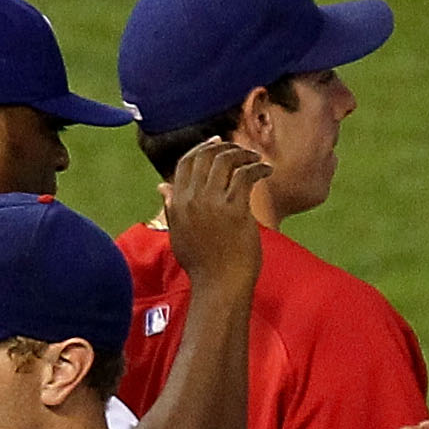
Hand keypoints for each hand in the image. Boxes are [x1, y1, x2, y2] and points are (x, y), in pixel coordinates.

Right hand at [159, 136, 271, 287]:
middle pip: (206, 157)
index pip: (185, 163)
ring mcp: (213, 204)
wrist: (219, 285)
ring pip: (226, 161)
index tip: (217, 143)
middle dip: (225, 147)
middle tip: (242, 150)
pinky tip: (267, 170)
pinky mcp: (234, 210)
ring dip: (244, 155)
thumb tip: (161, 186)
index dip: (201, 148)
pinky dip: (258, 168)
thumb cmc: (202, 265)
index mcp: (178, 204)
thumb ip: (171, 208)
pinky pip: (246, 176)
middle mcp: (192, 199)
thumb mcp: (179, 234)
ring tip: (255, 159)